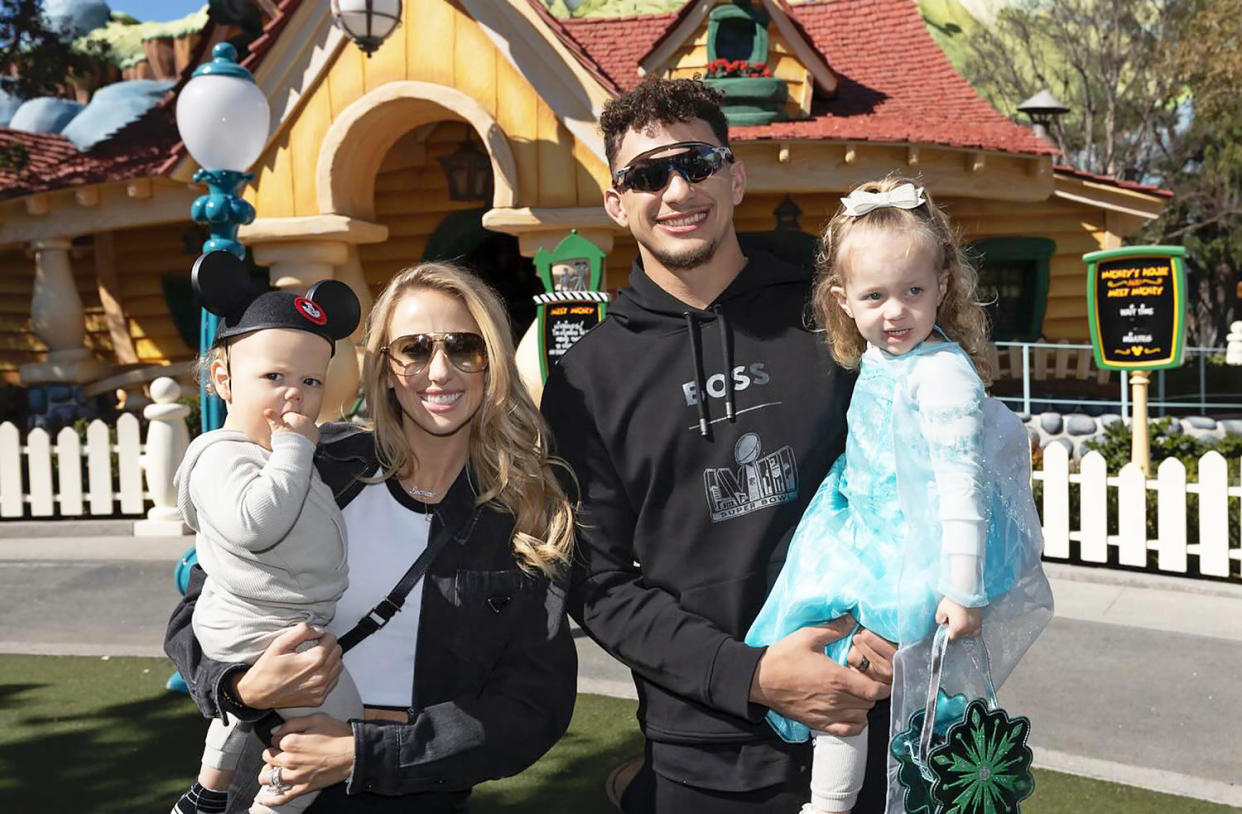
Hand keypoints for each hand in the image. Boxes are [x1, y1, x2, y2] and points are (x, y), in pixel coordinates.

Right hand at [234, 623, 341, 709]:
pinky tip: (314, 672)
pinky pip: (333, 680)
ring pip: (339, 666)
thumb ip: (302, 631)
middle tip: (313, 648)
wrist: (257, 693)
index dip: (323, 635)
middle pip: (338, 652)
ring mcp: (321, 690)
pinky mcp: (319, 699)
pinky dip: (328, 674)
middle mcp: (320, 677)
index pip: (332, 639)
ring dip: (330, 660)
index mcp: (313, 661)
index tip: (315, 638)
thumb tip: (318, 629)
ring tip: (313, 660)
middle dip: (328, 646)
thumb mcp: (280, 643)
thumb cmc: (266, 670)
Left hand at [256, 714, 353, 804]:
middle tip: (283, 752)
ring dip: (267, 773)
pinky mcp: (302, 789)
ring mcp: (295, 777)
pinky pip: (280, 798)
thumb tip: (274, 731)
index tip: (289, 737)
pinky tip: (264, 798)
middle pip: (267, 757)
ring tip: (274, 770)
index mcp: (291, 741)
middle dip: (272, 753)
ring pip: (267, 778)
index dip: (280, 738)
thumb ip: (292, 723)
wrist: (353, 754)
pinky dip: (269, 799)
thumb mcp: (316, 719)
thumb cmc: (337, 735)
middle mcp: (289, 760)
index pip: (273, 740)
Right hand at [264, 407, 318, 444]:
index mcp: (294, 416)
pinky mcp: (316, 434)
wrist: (295, 452)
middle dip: (294, 426)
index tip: (284, 431)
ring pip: (305, 426)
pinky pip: (311, 432)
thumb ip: (272, 418)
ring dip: (302, 431)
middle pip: (298, 421)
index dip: (285, 424)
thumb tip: (267, 411)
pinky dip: (308, 436)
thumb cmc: (284, 441)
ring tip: (295, 440)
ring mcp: (312, 426)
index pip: (289, 416)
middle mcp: (305, 419)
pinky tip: (302, 442)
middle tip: (289, 436)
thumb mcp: (276, 429)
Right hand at [749, 616, 888, 736]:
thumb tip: (852, 619)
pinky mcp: (818, 723)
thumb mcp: (808, 636)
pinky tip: (850, 710)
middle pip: (870, 703)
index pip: (875, 690)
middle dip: (871, 690)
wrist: (760, 679)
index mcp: (837, 678)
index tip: (877, 674)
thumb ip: (834, 629)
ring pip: (862, 717)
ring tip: (854, 692)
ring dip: (863, 705)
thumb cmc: (784, 656)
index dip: (882, 683)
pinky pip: (848, 730)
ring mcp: (827, 714)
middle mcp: (836, 700)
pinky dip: (855, 723)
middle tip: (862, 677)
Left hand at [936, 597, 982, 639]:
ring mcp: (975, 626)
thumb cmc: (953, 600)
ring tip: (960, 618)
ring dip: (963, 629)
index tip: (947, 625)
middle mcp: (967, 630)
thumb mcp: (940, 610)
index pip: (951, 637)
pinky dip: (972, 629)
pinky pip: (976, 631)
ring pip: (968, 633)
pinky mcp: (980, 621)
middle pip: (959, 635)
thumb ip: (939, 620)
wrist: (966, 591)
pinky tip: (968, 622)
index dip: (948, 632)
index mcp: (957, 629)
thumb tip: (942, 624)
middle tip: (953, 618)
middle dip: (955, 629)